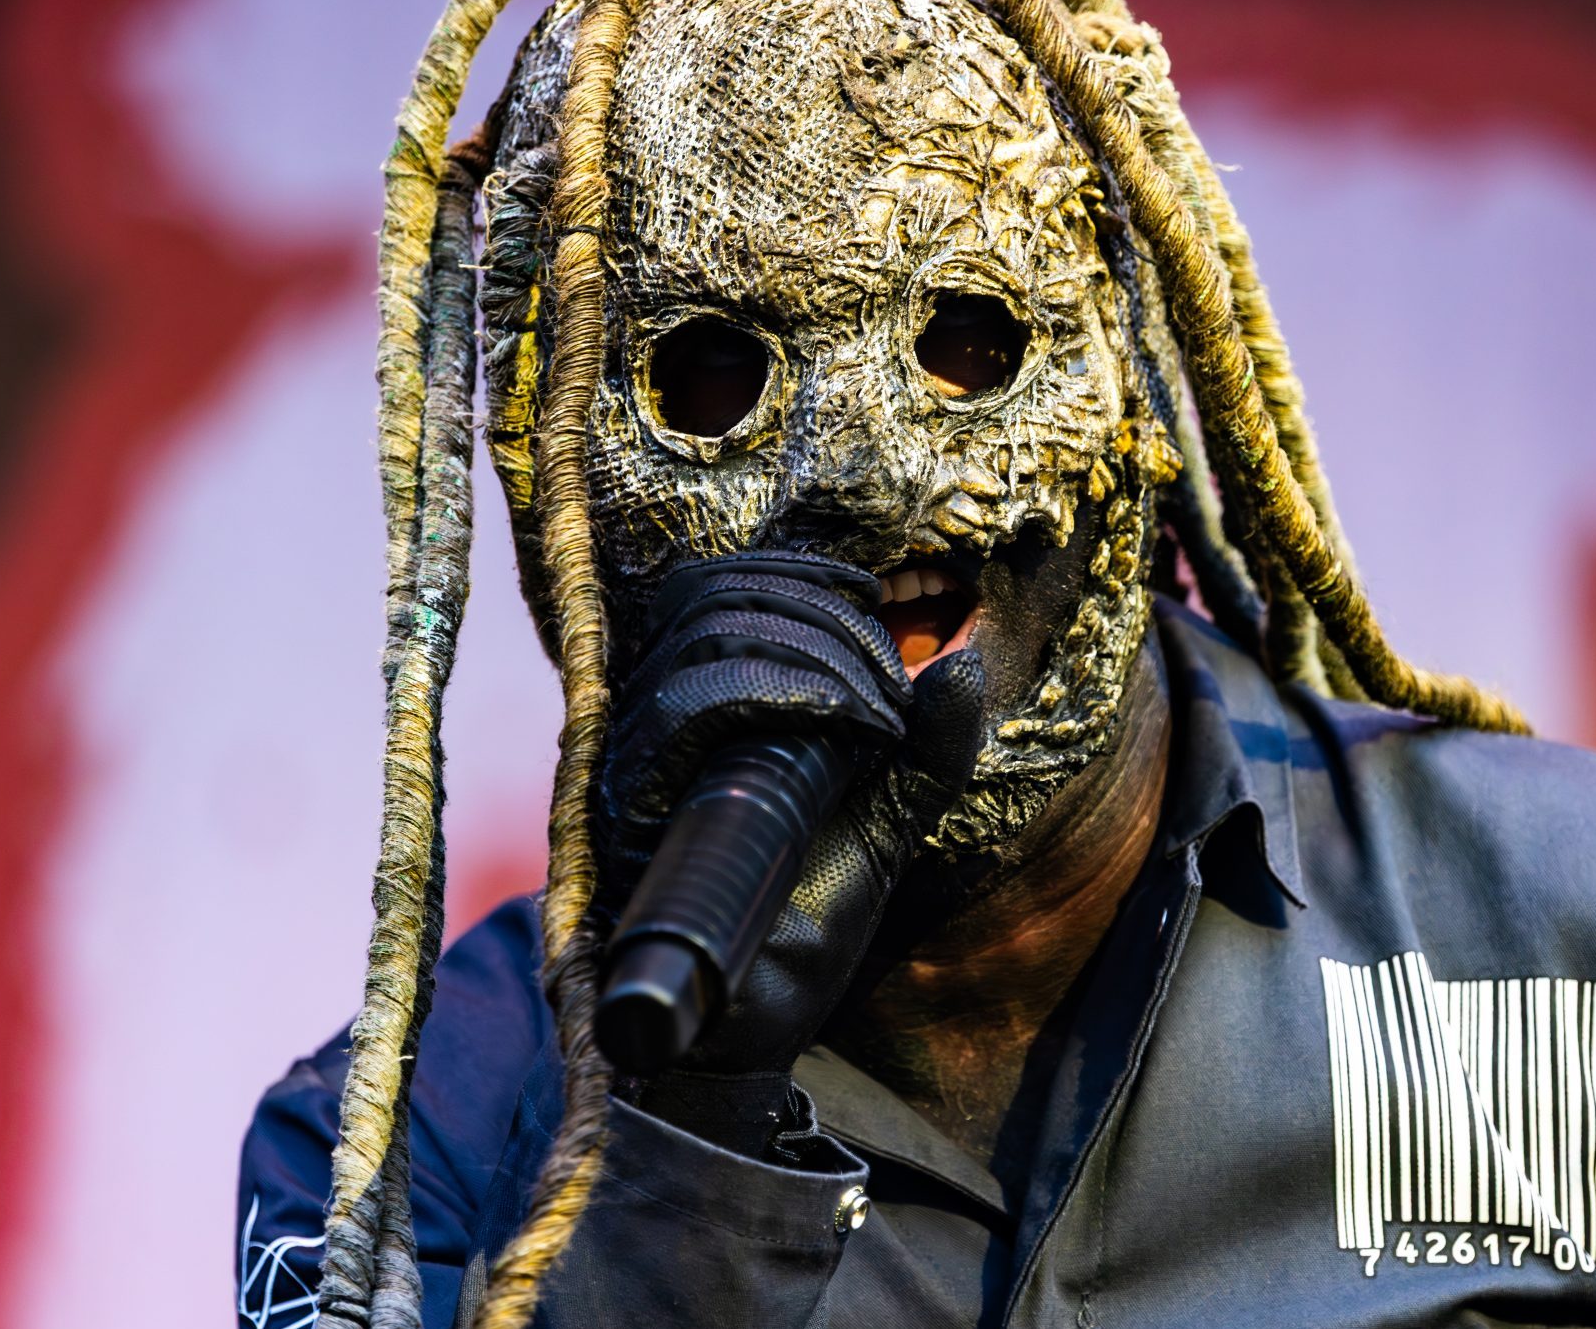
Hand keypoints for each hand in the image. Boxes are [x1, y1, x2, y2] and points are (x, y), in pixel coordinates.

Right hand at [594, 551, 984, 1149]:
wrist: (757, 1024)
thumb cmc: (806, 917)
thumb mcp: (887, 816)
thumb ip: (926, 746)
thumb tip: (967, 657)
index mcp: (696, 702)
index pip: (721, 583)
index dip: (801, 572)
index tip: (878, 597)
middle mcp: (648, 714)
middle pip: (716, 594)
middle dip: (825, 615)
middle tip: (894, 683)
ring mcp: (632, 751)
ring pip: (707, 635)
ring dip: (815, 651)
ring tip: (880, 710)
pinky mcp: (628, 796)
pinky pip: (690, 704)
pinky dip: (781, 692)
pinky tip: (846, 728)